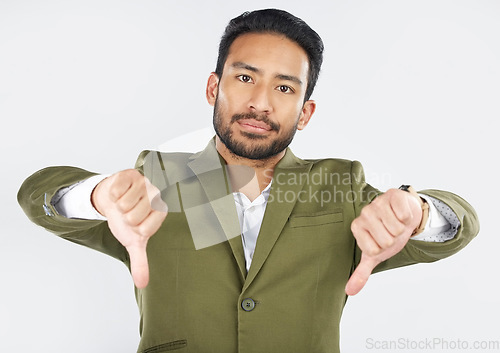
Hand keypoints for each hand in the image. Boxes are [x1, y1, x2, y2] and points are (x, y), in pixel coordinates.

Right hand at [92, 169, 166, 287]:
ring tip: (124, 202)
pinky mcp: (130, 174)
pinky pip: (116, 190)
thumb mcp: (133, 241)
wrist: (113, 200)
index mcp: (161, 212)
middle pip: (133, 217)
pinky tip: (119, 193)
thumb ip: (140, 262)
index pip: (145, 229)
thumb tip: (142, 284)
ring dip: (118, 206)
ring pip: (124, 204)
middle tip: (128, 213)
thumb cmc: (126, 220)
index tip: (137, 226)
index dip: (135, 230)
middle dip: (125, 218)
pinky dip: (112, 195)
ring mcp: (144, 182)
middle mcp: (157, 195)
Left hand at [345, 189, 422, 295]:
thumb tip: (349, 292)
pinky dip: (407, 218)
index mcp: (357, 228)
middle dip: (394, 239)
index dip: (383, 249)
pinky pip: (403, 214)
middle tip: (392, 232)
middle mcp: (364, 214)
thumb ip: (361, 273)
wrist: (405, 215)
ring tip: (397, 223)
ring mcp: (377, 203)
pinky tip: (402, 213)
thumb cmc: (388, 235)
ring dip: (401, 228)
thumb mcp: (375, 255)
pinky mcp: (392, 195)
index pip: (373, 250)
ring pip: (395, 228)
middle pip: (386, 240)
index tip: (382, 242)